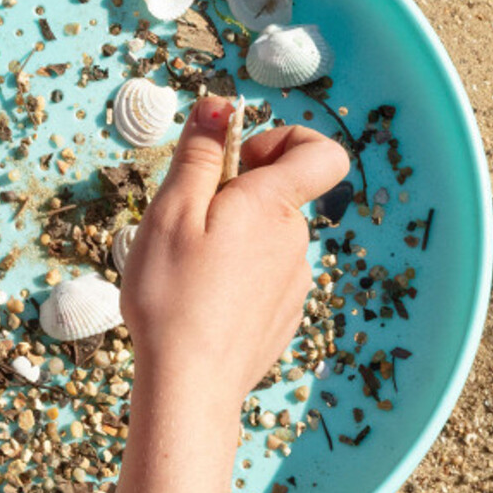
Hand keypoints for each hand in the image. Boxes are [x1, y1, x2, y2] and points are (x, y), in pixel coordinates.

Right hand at [119, 96, 350, 419]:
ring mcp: (294, 283)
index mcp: (274, 206)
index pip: (321, 151)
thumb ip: (200, 153)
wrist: (189, 387)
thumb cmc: (172, 296)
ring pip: (268, 238)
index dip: (283, 141)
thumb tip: (219, 105)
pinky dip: (236, 277)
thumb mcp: (171, 212)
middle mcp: (296, 242)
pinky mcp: (283, 317)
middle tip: (187, 223)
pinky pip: (264, 278)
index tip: (238, 161)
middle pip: (280, 195)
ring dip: (233, 239)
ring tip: (187, 269)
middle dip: (236, 195)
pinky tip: (202, 302)